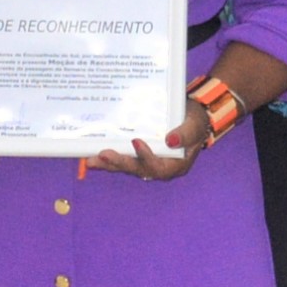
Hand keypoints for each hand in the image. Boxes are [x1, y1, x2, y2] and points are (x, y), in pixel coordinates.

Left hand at [82, 110, 211, 182]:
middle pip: (139, 169)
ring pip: (128, 167)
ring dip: (109, 163)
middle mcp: (160, 167)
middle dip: (121, 163)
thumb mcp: (195, 125)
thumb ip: (185, 134)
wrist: (190, 117)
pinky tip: (92, 156)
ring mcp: (148, 162)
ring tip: (91, 159)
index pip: (159, 167)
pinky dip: (109, 159)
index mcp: (176, 165)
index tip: (136, 142)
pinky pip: (123, 159)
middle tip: (104, 155)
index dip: (147, 157)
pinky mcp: (139, 156)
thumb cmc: (195, 121)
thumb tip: (170, 141)